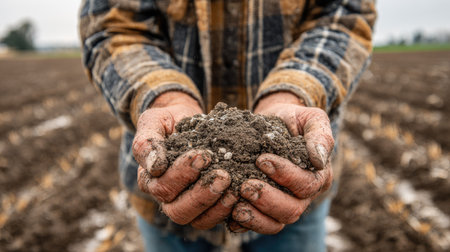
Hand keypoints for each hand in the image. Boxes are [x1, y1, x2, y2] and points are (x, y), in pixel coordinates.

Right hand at [132, 91, 235, 228]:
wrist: (188, 121)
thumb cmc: (168, 121)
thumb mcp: (153, 122)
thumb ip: (147, 143)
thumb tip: (155, 167)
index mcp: (150, 180)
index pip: (162, 186)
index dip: (182, 174)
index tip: (203, 154)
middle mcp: (166, 198)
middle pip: (179, 211)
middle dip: (202, 195)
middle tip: (223, 176)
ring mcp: (187, 205)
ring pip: (198, 220)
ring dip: (217, 205)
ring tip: (234, 187)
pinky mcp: (208, 207)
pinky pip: (216, 218)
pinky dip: (229, 209)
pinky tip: (240, 192)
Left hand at [229, 92, 333, 233]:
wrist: (270, 122)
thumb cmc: (292, 119)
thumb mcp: (310, 118)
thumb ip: (319, 135)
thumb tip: (319, 160)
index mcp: (318, 176)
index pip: (306, 184)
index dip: (285, 175)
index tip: (261, 160)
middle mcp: (303, 196)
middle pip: (292, 210)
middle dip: (267, 199)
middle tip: (245, 185)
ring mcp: (283, 206)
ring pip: (275, 223)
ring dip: (255, 216)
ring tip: (236, 204)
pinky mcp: (264, 210)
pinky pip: (258, 225)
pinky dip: (244, 224)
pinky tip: (230, 215)